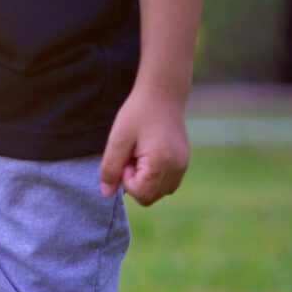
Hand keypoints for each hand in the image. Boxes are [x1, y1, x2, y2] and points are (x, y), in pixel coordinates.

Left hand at [99, 85, 190, 205]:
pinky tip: (149, 156)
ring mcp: (183, 165)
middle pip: (150, 197)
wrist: (162, 94)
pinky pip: (166, 183)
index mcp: (162, 163)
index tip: (127, 158)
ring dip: (144, 181)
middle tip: (132, 157)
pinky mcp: (183, 162)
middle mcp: (178, 168)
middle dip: (135, 182)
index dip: (127, 180)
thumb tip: (107, 194)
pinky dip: (154, 177)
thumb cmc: (138, 113)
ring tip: (141, 155)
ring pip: (158, 192)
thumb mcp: (118, 140)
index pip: (141, 194)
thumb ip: (110, 169)